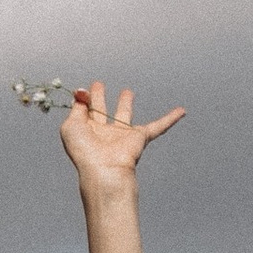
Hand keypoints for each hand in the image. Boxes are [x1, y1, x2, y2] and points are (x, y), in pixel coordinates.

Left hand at [59, 79, 182, 189]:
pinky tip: (181, 111)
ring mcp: (121, 135)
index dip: (83, 99)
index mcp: (87, 130)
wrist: (104, 168)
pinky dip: (170, 119)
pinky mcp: (139, 137)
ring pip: (124, 116)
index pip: (84, 111)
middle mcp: (103, 132)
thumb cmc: (84, 150)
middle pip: (101, 111)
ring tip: (127, 92)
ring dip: (125, 104)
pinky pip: (158, 127)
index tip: (82, 90)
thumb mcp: (71, 126)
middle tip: (99, 84)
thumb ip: (77, 107)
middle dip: (99, 98)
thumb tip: (80, 93)